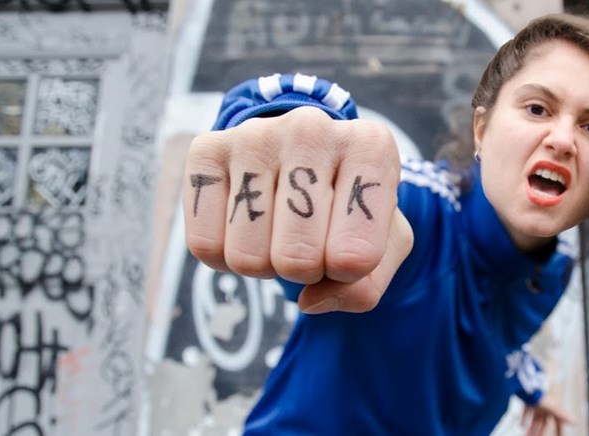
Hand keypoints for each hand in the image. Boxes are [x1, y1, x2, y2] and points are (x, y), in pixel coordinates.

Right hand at [182, 106, 412, 313]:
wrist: (306, 162)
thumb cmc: (351, 208)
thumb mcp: (383, 245)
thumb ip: (367, 284)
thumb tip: (311, 300)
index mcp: (370, 146)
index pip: (355, 255)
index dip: (348, 273)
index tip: (350, 248)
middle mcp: (312, 128)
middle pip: (296, 258)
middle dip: (304, 270)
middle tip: (310, 242)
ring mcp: (254, 135)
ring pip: (247, 257)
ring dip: (264, 265)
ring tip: (278, 230)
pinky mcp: (206, 150)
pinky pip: (204, 244)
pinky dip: (223, 257)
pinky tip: (244, 227)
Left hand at [522, 401, 573, 435]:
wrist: (529, 386)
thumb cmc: (543, 397)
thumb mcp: (553, 408)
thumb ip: (563, 416)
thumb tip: (576, 421)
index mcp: (554, 409)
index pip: (558, 423)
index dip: (559, 430)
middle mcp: (546, 407)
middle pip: (542, 424)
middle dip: (539, 432)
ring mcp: (537, 405)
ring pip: (534, 420)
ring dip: (531, 428)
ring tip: (526, 435)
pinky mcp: (529, 402)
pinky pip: (526, 412)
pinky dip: (524, 418)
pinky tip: (521, 425)